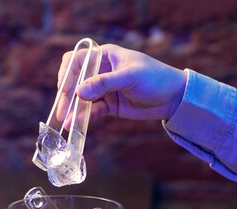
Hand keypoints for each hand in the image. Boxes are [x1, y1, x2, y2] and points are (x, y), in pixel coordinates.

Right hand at [58, 44, 186, 121]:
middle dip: (67, 96)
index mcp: (105, 56)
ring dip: (74, 110)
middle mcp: (101, 71)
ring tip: (67, 122)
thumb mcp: (130, 77)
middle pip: (76, 81)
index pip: (78, 60)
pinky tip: (78, 124)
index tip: (66, 89)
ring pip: (82, 99)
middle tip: (62, 111)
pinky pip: (92, 111)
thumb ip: (105, 83)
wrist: (174, 98)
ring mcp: (104, 89)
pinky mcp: (110, 105)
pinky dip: (84, 117)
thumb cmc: (155, 79)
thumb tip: (80, 92)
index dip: (68, 73)